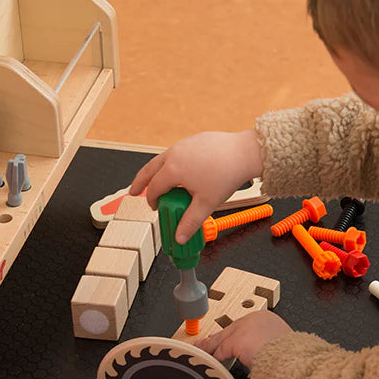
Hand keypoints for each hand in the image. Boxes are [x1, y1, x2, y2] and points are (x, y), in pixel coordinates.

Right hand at [129, 129, 262, 242]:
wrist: (245, 152)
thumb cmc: (226, 175)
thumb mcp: (206, 203)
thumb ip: (189, 222)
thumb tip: (179, 238)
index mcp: (173, 169)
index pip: (154, 188)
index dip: (152, 200)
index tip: (155, 208)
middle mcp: (174, 153)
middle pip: (149, 169)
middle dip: (140, 181)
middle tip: (133, 190)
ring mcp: (183, 144)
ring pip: (162, 159)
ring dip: (156, 171)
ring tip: (155, 180)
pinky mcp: (194, 140)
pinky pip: (176, 153)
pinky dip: (171, 163)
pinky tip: (179, 171)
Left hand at [195, 311, 291, 368]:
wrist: (292, 359)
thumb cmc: (292, 356)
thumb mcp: (281, 346)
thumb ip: (268, 346)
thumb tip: (260, 355)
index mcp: (267, 318)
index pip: (244, 325)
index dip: (232, 333)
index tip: (224, 339)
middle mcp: (254, 319)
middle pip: (231, 330)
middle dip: (217, 338)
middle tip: (206, 343)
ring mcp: (244, 328)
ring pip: (222, 338)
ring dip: (211, 347)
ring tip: (203, 352)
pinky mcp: (235, 341)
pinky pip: (220, 351)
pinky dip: (214, 357)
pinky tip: (209, 361)